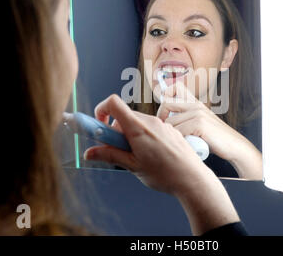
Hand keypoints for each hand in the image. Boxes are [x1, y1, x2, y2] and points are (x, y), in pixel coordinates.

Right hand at [84, 94, 240, 234]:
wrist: (192, 178)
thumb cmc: (165, 174)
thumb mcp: (132, 166)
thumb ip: (110, 156)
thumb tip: (89, 153)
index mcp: (138, 128)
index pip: (113, 103)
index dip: (101, 110)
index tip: (98, 126)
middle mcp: (150, 121)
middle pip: (124, 116)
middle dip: (115, 131)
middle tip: (117, 151)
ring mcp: (160, 124)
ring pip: (137, 123)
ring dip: (129, 136)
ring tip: (136, 157)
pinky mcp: (168, 130)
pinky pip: (150, 128)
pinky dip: (143, 137)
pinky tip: (150, 155)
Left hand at [157, 82, 262, 179]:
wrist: (235, 146)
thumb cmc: (216, 140)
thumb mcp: (201, 124)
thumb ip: (187, 119)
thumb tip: (166, 122)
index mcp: (196, 103)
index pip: (175, 88)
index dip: (164, 96)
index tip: (164, 114)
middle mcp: (196, 105)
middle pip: (166, 103)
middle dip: (161, 118)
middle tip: (166, 131)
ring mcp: (197, 113)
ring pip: (169, 122)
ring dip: (172, 134)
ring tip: (180, 141)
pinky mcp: (199, 124)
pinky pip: (178, 132)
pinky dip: (179, 140)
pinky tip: (187, 145)